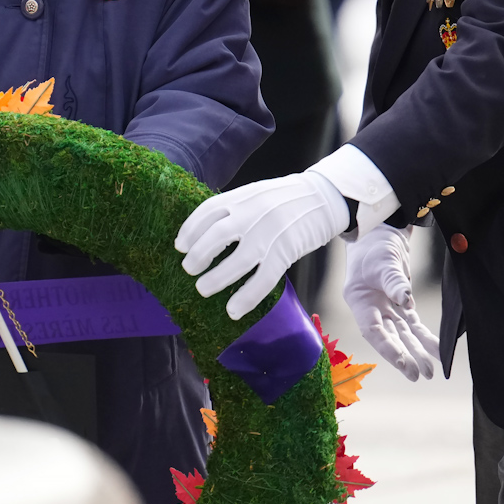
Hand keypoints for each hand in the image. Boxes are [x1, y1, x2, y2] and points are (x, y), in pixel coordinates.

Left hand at [175, 171, 349, 319]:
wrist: (323, 198)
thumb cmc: (285, 199)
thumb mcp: (256, 194)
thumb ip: (234, 209)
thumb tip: (204, 233)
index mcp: (243, 196)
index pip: (208, 211)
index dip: (190, 230)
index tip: (179, 246)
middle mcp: (253, 213)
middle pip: (217, 236)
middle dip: (199, 255)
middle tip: (189, 270)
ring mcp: (270, 233)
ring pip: (238, 260)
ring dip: (217, 278)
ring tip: (203, 289)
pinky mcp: (286, 252)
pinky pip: (264, 279)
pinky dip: (246, 297)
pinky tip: (233, 310)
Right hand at [342, 223, 438, 380]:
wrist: (380, 233)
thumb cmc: (374, 247)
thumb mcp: (382, 262)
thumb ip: (394, 282)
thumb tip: (406, 301)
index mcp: (360, 301)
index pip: (373, 330)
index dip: (387, 348)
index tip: (402, 362)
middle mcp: (372, 309)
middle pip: (389, 337)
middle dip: (405, 356)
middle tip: (419, 375)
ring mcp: (387, 308)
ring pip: (403, 335)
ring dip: (416, 352)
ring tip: (429, 371)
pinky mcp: (401, 304)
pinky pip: (413, 325)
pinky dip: (424, 337)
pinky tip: (436, 351)